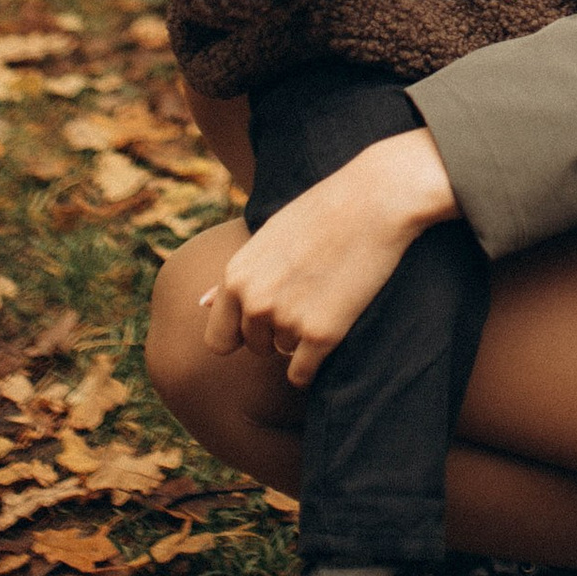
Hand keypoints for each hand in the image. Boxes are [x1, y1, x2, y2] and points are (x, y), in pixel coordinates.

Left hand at [201, 127, 457, 387]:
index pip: (219, 341)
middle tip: (307, 298)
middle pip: (256, 348)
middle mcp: (254, 303)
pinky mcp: (321, 334)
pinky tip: (330, 337)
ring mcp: (287, 319)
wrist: (374, 201)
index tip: (264, 322)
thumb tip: (201, 304)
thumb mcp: (267, 238)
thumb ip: (235, 276)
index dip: (241, 336)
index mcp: (236, 277)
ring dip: (302, 339)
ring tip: (326, 298)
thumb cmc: (321, 214)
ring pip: (284, 354)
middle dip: (276, 333)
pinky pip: (302, 374)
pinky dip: (313, 366)